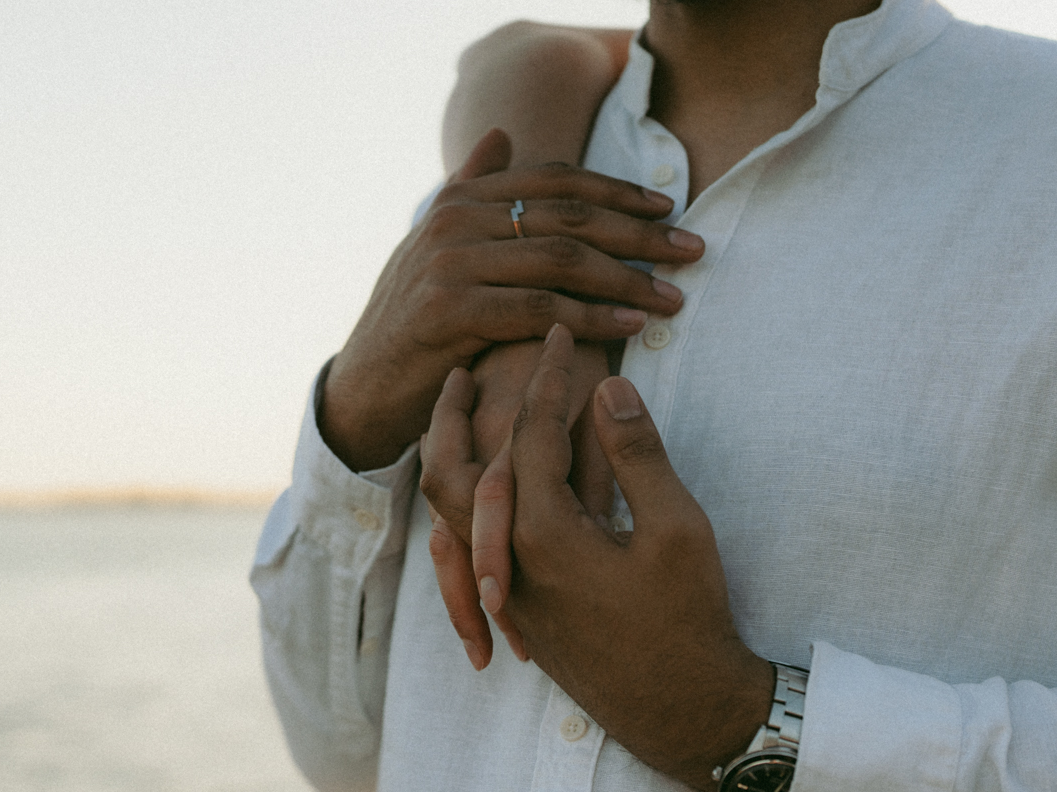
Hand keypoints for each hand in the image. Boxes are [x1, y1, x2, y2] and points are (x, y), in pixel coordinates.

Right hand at [319, 128, 704, 471]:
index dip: (617, 192)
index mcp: (458, 199)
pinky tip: (631, 326)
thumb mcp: (436, 247)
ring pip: (561, 261)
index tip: (666, 212)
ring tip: (672, 297)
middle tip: (692, 251)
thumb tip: (501, 135)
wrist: (364, 390)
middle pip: (569, 216)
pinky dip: (594, 318)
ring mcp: (449, 264)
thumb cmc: (413, 325)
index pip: (554, 180)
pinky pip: (540, 311)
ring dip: (628, 279)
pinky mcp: (451, 312)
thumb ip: (470, 191)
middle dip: (639, 234)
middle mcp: (453, 221)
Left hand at [427, 325, 773, 791]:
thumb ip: (637, 455)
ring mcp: (504, 588)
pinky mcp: (515, 607)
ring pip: (449, 513)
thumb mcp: (678, 528)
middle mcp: (505, 560)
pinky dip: (461, 504)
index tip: (561, 334)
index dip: (550, 377)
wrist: (680, 714)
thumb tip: (608, 390)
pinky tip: (480, 489)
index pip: (533, 434)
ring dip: (446, 459)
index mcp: (542, 532)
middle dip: (460, 414)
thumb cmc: (687, 620)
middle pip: (453, 471)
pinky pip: (464, 546)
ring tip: (454, 421)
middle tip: (466, 368)